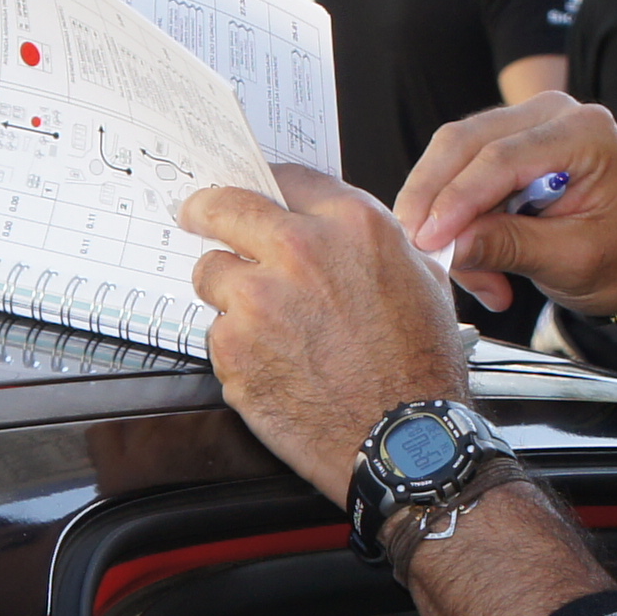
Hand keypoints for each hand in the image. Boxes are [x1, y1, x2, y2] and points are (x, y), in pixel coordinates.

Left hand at [178, 163, 473, 501]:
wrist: (403, 438)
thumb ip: (372, 243)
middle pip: (223, 206)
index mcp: (351, 226)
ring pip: (211, 273)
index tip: (253, 193)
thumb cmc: (419, 368)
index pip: (286, 177)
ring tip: (265, 322)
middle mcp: (299, 253)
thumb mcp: (422, 279)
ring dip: (227, 290)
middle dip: (205, 210)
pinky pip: (217, 332)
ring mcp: (258, 301)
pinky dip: (237, 345)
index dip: (266, 185)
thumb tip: (341, 230)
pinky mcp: (233, 349)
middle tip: (195, 215)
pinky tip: (274, 363)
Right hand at [390, 96, 616, 318]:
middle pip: (464, 144)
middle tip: (419, 252)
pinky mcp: (509, 145)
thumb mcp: (573, 261)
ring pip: (454, 158)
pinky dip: (456, 217)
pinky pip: (461, 172)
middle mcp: (552, 114)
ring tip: (465, 274)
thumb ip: (509, 247)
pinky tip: (470, 258)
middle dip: (434, 202)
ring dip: (444, 216)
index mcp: (584, 132)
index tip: (427, 241)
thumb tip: (447, 245)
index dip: (456, 201)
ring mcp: (528, 124)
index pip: (500, 158)